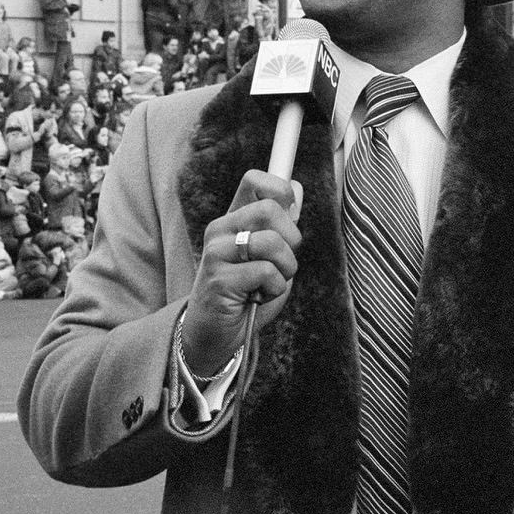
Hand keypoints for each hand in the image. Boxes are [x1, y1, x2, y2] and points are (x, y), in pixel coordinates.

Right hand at [181, 170, 303, 375]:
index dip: (281, 191)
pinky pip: (267, 272)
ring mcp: (216, 252)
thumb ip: (283, 224)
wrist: (217, 333)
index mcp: (234, 219)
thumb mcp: (273, 255)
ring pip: (273, 242)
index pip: (254, 180)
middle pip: (271, 209)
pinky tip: (256, 298)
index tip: (288, 218)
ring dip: (285, 269)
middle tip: (279, 263)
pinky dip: (274, 289)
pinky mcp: (219, 279)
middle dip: (291, 240)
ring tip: (267, 283)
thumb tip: (297, 187)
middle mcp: (221, 229)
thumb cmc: (248, 293)